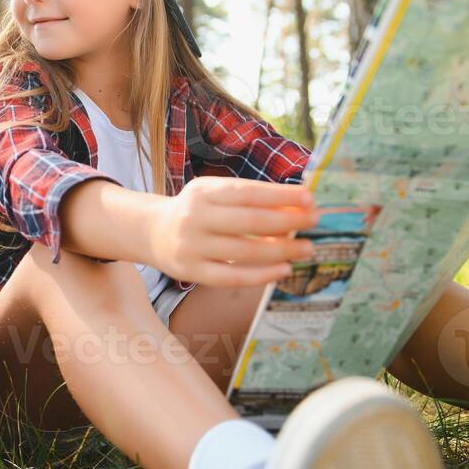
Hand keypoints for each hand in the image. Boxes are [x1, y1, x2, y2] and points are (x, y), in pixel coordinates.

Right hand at [147, 176, 319, 287]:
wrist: (153, 233)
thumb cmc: (197, 211)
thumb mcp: (215, 194)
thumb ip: (249, 199)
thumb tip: (296, 207)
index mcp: (203, 191)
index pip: (248, 192)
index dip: (280, 196)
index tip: (310, 198)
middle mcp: (195, 217)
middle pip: (249, 221)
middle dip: (287, 222)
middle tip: (314, 222)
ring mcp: (192, 246)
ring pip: (245, 252)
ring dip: (281, 251)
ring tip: (307, 248)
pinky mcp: (192, 272)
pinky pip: (233, 277)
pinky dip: (262, 275)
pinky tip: (284, 270)